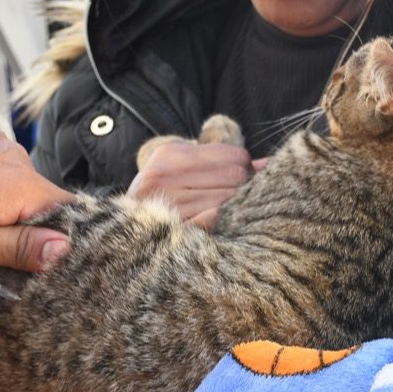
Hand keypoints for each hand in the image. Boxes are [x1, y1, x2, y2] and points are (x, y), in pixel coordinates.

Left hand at [0, 127, 73, 269]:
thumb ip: (20, 246)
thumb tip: (65, 249)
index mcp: (20, 183)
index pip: (70, 214)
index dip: (58, 242)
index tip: (38, 261)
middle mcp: (15, 155)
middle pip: (44, 202)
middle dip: (27, 229)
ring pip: (20, 188)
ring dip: (5, 211)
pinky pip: (0, 172)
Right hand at [128, 140, 254, 230]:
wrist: (122, 235)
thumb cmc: (162, 199)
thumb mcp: (181, 169)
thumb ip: (222, 161)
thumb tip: (270, 164)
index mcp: (169, 157)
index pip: (235, 156)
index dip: (244, 168)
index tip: (236, 181)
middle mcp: (165, 178)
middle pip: (237, 177)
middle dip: (242, 188)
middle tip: (234, 199)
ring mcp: (168, 205)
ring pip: (230, 200)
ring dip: (235, 209)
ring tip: (226, 214)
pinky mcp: (174, 231)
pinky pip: (216, 220)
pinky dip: (222, 223)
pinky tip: (219, 227)